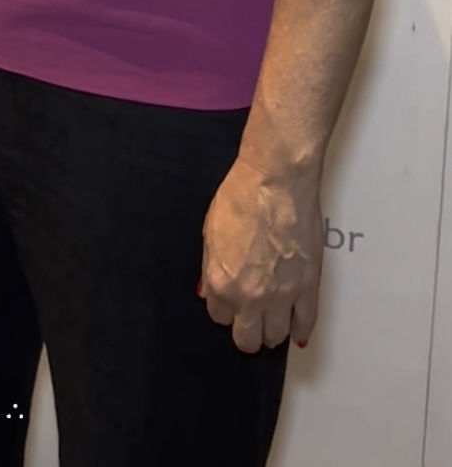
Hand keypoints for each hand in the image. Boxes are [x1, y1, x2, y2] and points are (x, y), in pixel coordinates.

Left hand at [200, 156, 323, 351]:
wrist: (275, 181)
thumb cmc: (242, 197)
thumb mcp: (210, 231)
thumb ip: (210, 267)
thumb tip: (210, 290)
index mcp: (221, 282)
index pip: (219, 317)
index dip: (224, 308)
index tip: (229, 302)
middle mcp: (250, 296)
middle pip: (247, 338)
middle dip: (246, 330)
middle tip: (250, 319)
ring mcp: (282, 295)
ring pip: (276, 337)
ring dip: (272, 331)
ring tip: (271, 320)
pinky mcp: (308, 287)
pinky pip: (306, 323)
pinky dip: (300, 330)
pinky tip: (296, 330)